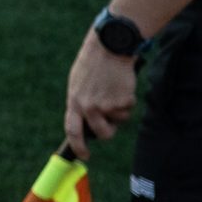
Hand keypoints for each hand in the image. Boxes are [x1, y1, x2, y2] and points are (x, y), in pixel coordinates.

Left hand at [63, 30, 137, 154]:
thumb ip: (81, 102)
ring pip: (119, 121)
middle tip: (113, 118)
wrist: (109, 47)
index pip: (72, 130)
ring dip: (121, 110)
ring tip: (115, 89)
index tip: (84, 155)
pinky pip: (129, 108)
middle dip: (110, 130)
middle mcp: (88, 107)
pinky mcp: (122, 102)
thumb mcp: (79, 83)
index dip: (78, 146)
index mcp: (74, 101)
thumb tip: (86, 122)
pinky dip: (129, 99)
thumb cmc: (94, 63)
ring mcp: (105, 105)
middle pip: (103, 133)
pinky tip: (122, 84)